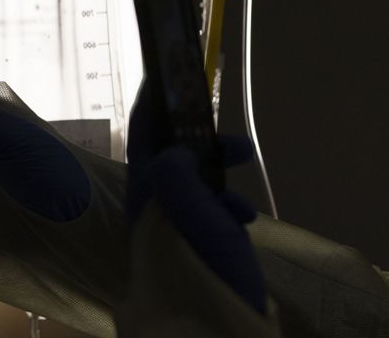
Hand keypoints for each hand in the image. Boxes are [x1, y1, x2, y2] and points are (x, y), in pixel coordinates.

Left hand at [126, 81, 266, 313]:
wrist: (220, 333)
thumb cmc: (205, 274)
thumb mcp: (191, 220)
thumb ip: (178, 178)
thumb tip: (175, 149)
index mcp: (145, 200)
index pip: (142, 141)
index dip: (151, 108)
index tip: (163, 77)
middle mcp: (154, 213)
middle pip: (172, 161)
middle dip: (204, 145)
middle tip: (238, 144)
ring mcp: (175, 232)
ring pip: (195, 186)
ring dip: (220, 176)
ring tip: (246, 185)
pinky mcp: (197, 249)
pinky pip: (209, 214)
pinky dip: (228, 208)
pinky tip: (246, 219)